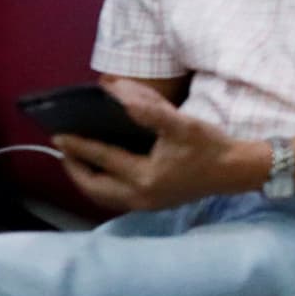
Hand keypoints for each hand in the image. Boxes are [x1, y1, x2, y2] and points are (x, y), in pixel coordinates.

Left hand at [53, 81, 252, 214]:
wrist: (236, 170)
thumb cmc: (209, 146)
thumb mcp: (180, 123)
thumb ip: (147, 109)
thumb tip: (114, 90)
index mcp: (145, 176)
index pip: (102, 160)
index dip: (78, 146)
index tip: (57, 135)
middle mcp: (141, 196)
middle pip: (94, 187)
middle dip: (75, 169)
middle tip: (64, 150)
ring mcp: (147, 204)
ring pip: (103, 197)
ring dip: (86, 180)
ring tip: (77, 160)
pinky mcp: (153, 204)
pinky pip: (116, 199)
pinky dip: (102, 186)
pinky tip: (103, 171)